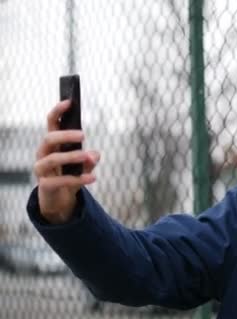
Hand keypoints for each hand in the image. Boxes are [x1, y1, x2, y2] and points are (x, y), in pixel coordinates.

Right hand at [34, 100, 99, 223]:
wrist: (60, 199)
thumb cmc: (70, 175)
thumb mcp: (84, 166)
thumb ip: (90, 159)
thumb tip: (95, 155)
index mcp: (52, 144)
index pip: (51, 123)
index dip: (58, 111)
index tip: (69, 101)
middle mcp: (43, 154)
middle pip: (49, 138)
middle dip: (65, 135)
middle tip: (83, 134)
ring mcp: (41, 170)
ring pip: (52, 158)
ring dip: (71, 156)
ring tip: (87, 157)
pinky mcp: (45, 185)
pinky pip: (60, 180)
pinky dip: (78, 179)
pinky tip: (93, 178)